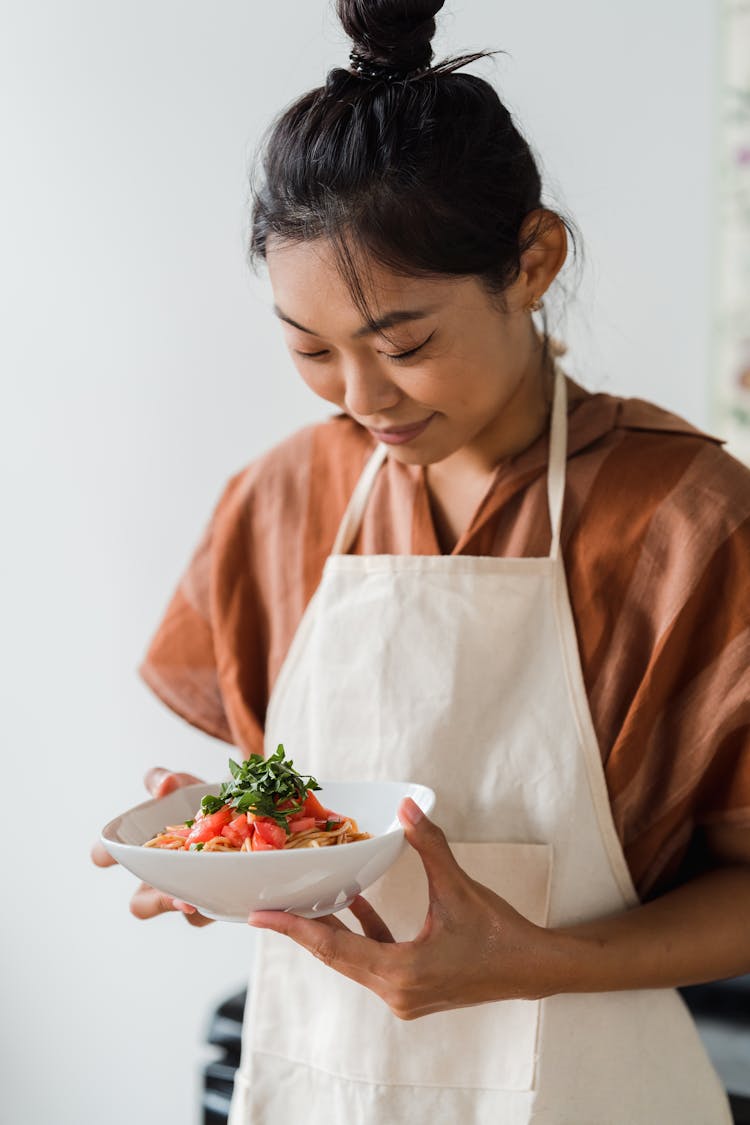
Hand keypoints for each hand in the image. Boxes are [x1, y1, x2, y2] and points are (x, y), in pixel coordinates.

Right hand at [91, 768, 214, 927]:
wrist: (244, 814)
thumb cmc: (202, 803)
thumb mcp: (185, 787)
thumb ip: (166, 781)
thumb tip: (163, 786)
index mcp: (141, 849)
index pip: (108, 855)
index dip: (102, 855)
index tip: (105, 854)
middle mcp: (160, 876)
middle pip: (141, 904)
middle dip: (155, 900)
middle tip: (167, 889)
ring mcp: (188, 892)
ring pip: (181, 911)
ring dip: (185, 904)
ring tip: (195, 899)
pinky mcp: (217, 900)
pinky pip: (213, 910)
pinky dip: (219, 901)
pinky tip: (230, 892)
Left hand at [248, 798, 557, 1018]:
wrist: (533, 969)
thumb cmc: (499, 933)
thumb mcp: (459, 887)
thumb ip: (429, 845)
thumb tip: (406, 808)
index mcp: (401, 973)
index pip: (334, 948)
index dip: (294, 930)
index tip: (260, 917)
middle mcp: (396, 992)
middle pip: (336, 956)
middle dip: (302, 929)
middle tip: (267, 906)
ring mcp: (403, 996)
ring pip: (352, 959)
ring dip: (331, 930)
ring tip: (303, 901)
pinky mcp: (412, 989)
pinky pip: (373, 959)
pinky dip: (362, 933)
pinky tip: (355, 904)